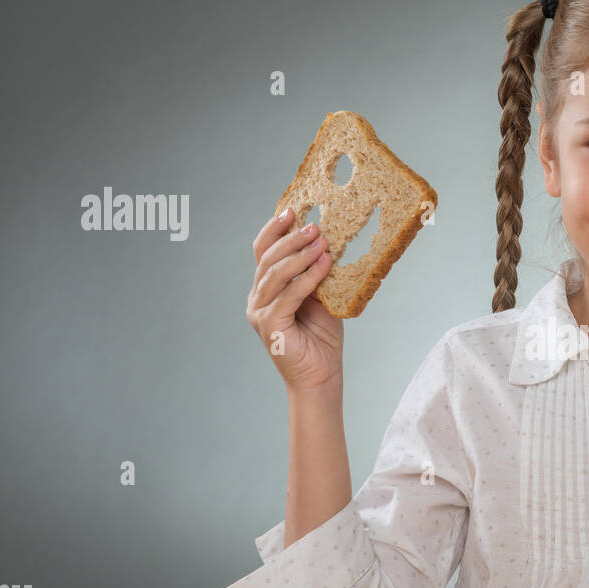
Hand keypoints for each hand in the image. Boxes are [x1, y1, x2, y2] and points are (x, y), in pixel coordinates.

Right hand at [246, 207, 344, 391]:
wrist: (321, 377)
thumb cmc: (321, 340)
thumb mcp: (322, 298)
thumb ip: (318, 275)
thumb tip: (330, 243)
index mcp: (267, 289)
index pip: (264, 252)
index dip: (274, 229)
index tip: (292, 210)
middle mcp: (258, 298)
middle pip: (268, 258)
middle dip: (291, 238)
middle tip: (315, 225)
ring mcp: (260, 312)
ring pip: (276, 273)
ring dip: (300, 254)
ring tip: (322, 241)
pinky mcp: (270, 325)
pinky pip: (289, 294)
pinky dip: (308, 277)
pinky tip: (325, 264)